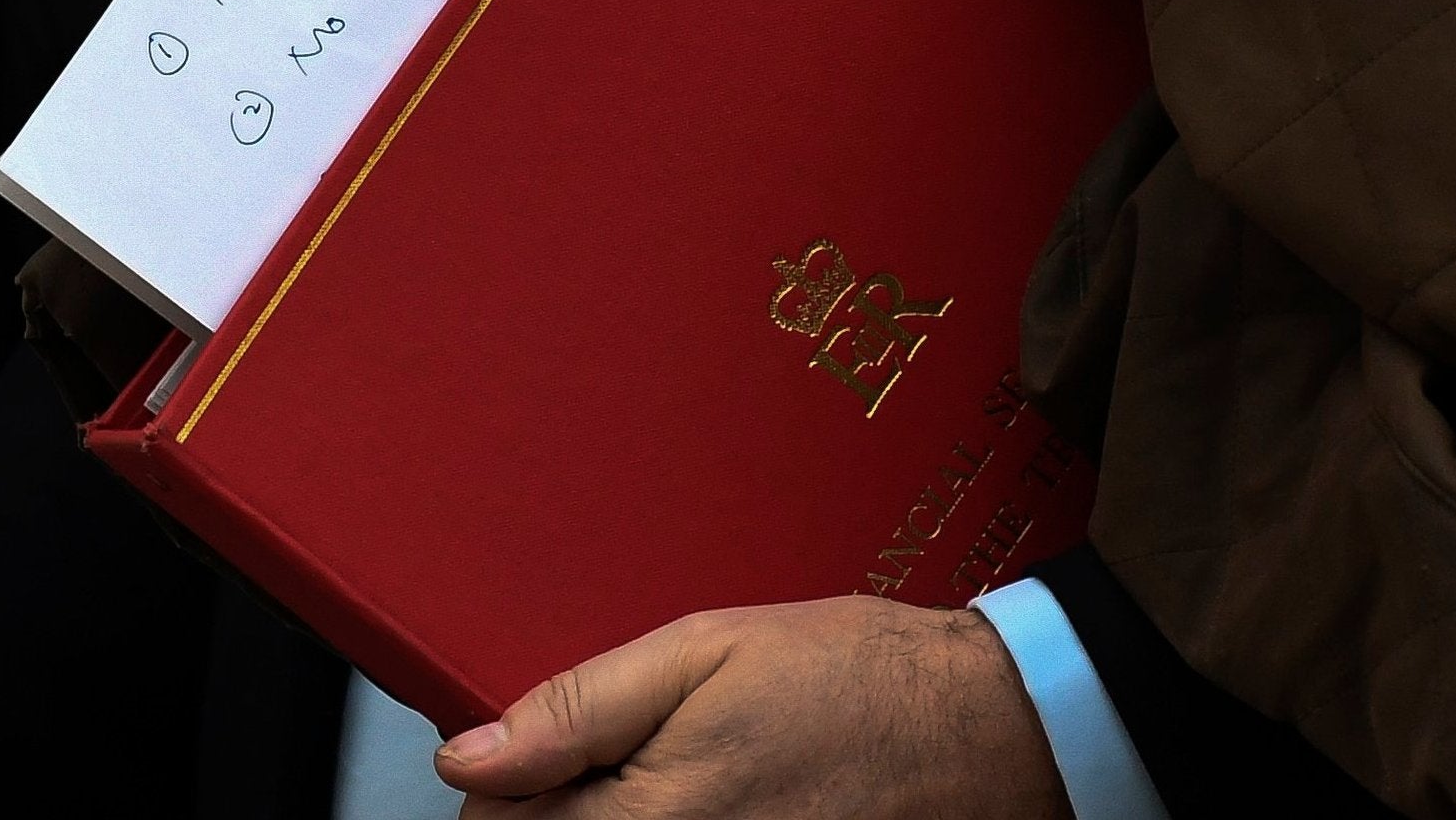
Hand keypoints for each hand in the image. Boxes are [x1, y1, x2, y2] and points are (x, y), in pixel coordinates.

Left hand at [435, 595, 1069, 818]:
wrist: (983, 730)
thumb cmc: (856, 681)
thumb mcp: (707, 651)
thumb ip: (581, 707)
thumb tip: (472, 757)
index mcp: (652, 817)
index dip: (504, 791)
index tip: (538, 759)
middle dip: (561, 815)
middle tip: (618, 767)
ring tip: (677, 784)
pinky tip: (716, 805)